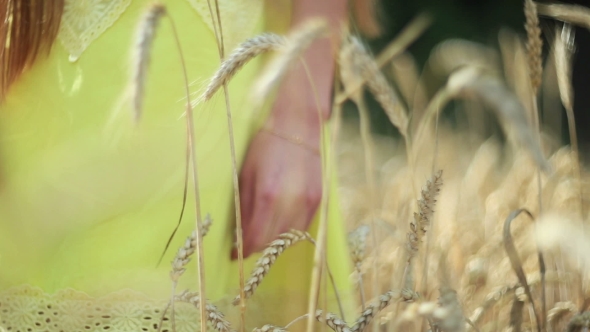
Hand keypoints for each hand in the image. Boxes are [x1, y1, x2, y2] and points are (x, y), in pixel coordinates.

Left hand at [233, 122, 321, 258]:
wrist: (298, 125)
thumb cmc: (266, 146)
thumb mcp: (246, 173)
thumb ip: (243, 206)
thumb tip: (238, 235)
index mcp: (267, 195)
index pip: (255, 239)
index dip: (243, 251)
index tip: (235, 255)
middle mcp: (290, 203)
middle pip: (272, 243)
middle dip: (257, 248)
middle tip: (246, 245)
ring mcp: (307, 203)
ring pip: (289, 239)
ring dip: (274, 241)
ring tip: (263, 233)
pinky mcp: (318, 201)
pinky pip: (302, 227)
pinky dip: (289, 230)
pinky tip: (280, 222)